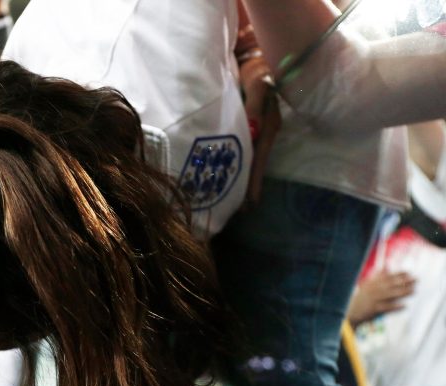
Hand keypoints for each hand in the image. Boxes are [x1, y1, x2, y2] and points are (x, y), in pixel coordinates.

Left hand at [240, 56, 281, 206]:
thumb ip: (256, 105)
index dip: (254, 181)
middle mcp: (268, 129)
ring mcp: (263, 127)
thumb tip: (253, 131)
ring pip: (253, 157)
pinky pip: (250, 147)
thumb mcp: (257, 83)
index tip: (249, 204)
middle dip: (250, 186)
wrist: (258, 54)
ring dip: (246, 176)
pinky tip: (236, 172)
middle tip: (241, 211)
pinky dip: (243, 161)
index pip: (260, 159)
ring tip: (238, 199)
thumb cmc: (256, 67)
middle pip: (257, 163)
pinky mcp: (256, 123)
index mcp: (269, 124)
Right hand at [347, 270, 415, 326]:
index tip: (409, 273)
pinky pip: (387, 308)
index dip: (398, 274)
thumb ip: (378, 276)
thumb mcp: (368, 285)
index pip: (387, 276)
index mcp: (371, 283)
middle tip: (416, 279)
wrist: (349, 312)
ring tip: (413, 291)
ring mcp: (373, 300)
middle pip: (391, 284)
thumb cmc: (361, 299)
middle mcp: (373, 290)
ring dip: (403, 292)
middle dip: (404, 281)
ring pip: (391, 295)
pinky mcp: (373, 310)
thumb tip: (387, 265)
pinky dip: (396, 307)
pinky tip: (404, 306)